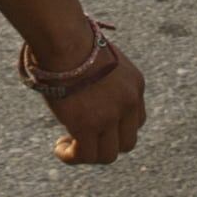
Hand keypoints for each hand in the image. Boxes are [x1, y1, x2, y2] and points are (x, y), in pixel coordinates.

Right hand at [30, 34, 146, 165]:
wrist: (65, 40)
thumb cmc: (72, 42)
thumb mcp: (99, 61)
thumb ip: (100, 81)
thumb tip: (84, 93)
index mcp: (135, 85)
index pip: (136, 120)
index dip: (116, 128)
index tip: (97, 125)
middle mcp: (128, 103)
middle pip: (127, 142)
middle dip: (106, 144)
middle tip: (84, 138)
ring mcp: (110, 116)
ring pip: (107, 155)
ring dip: (88, 154)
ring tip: (68, 147)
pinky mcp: (88, 125)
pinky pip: (85, 155)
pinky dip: (72, 157)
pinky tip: (60, 148)